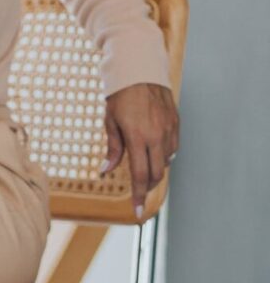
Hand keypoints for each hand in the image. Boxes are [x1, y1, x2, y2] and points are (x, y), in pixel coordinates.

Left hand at [100, 82, 179, 219]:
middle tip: (138, 191)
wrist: (140, 70)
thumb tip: (106, 170)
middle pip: (156, 174)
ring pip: (166, 162)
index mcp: (137, 137)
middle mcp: (156, 136)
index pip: (139, 175)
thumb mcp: (110, 121)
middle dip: (146, 186)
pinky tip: (154, 152)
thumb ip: (113, 148)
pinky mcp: (176, 123)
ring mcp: (169, 130)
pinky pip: (173, 148)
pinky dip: (164, 156)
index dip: (138, 196)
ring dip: (155, 169)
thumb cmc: (120, 95)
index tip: (137, 212)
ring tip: (143, 166)